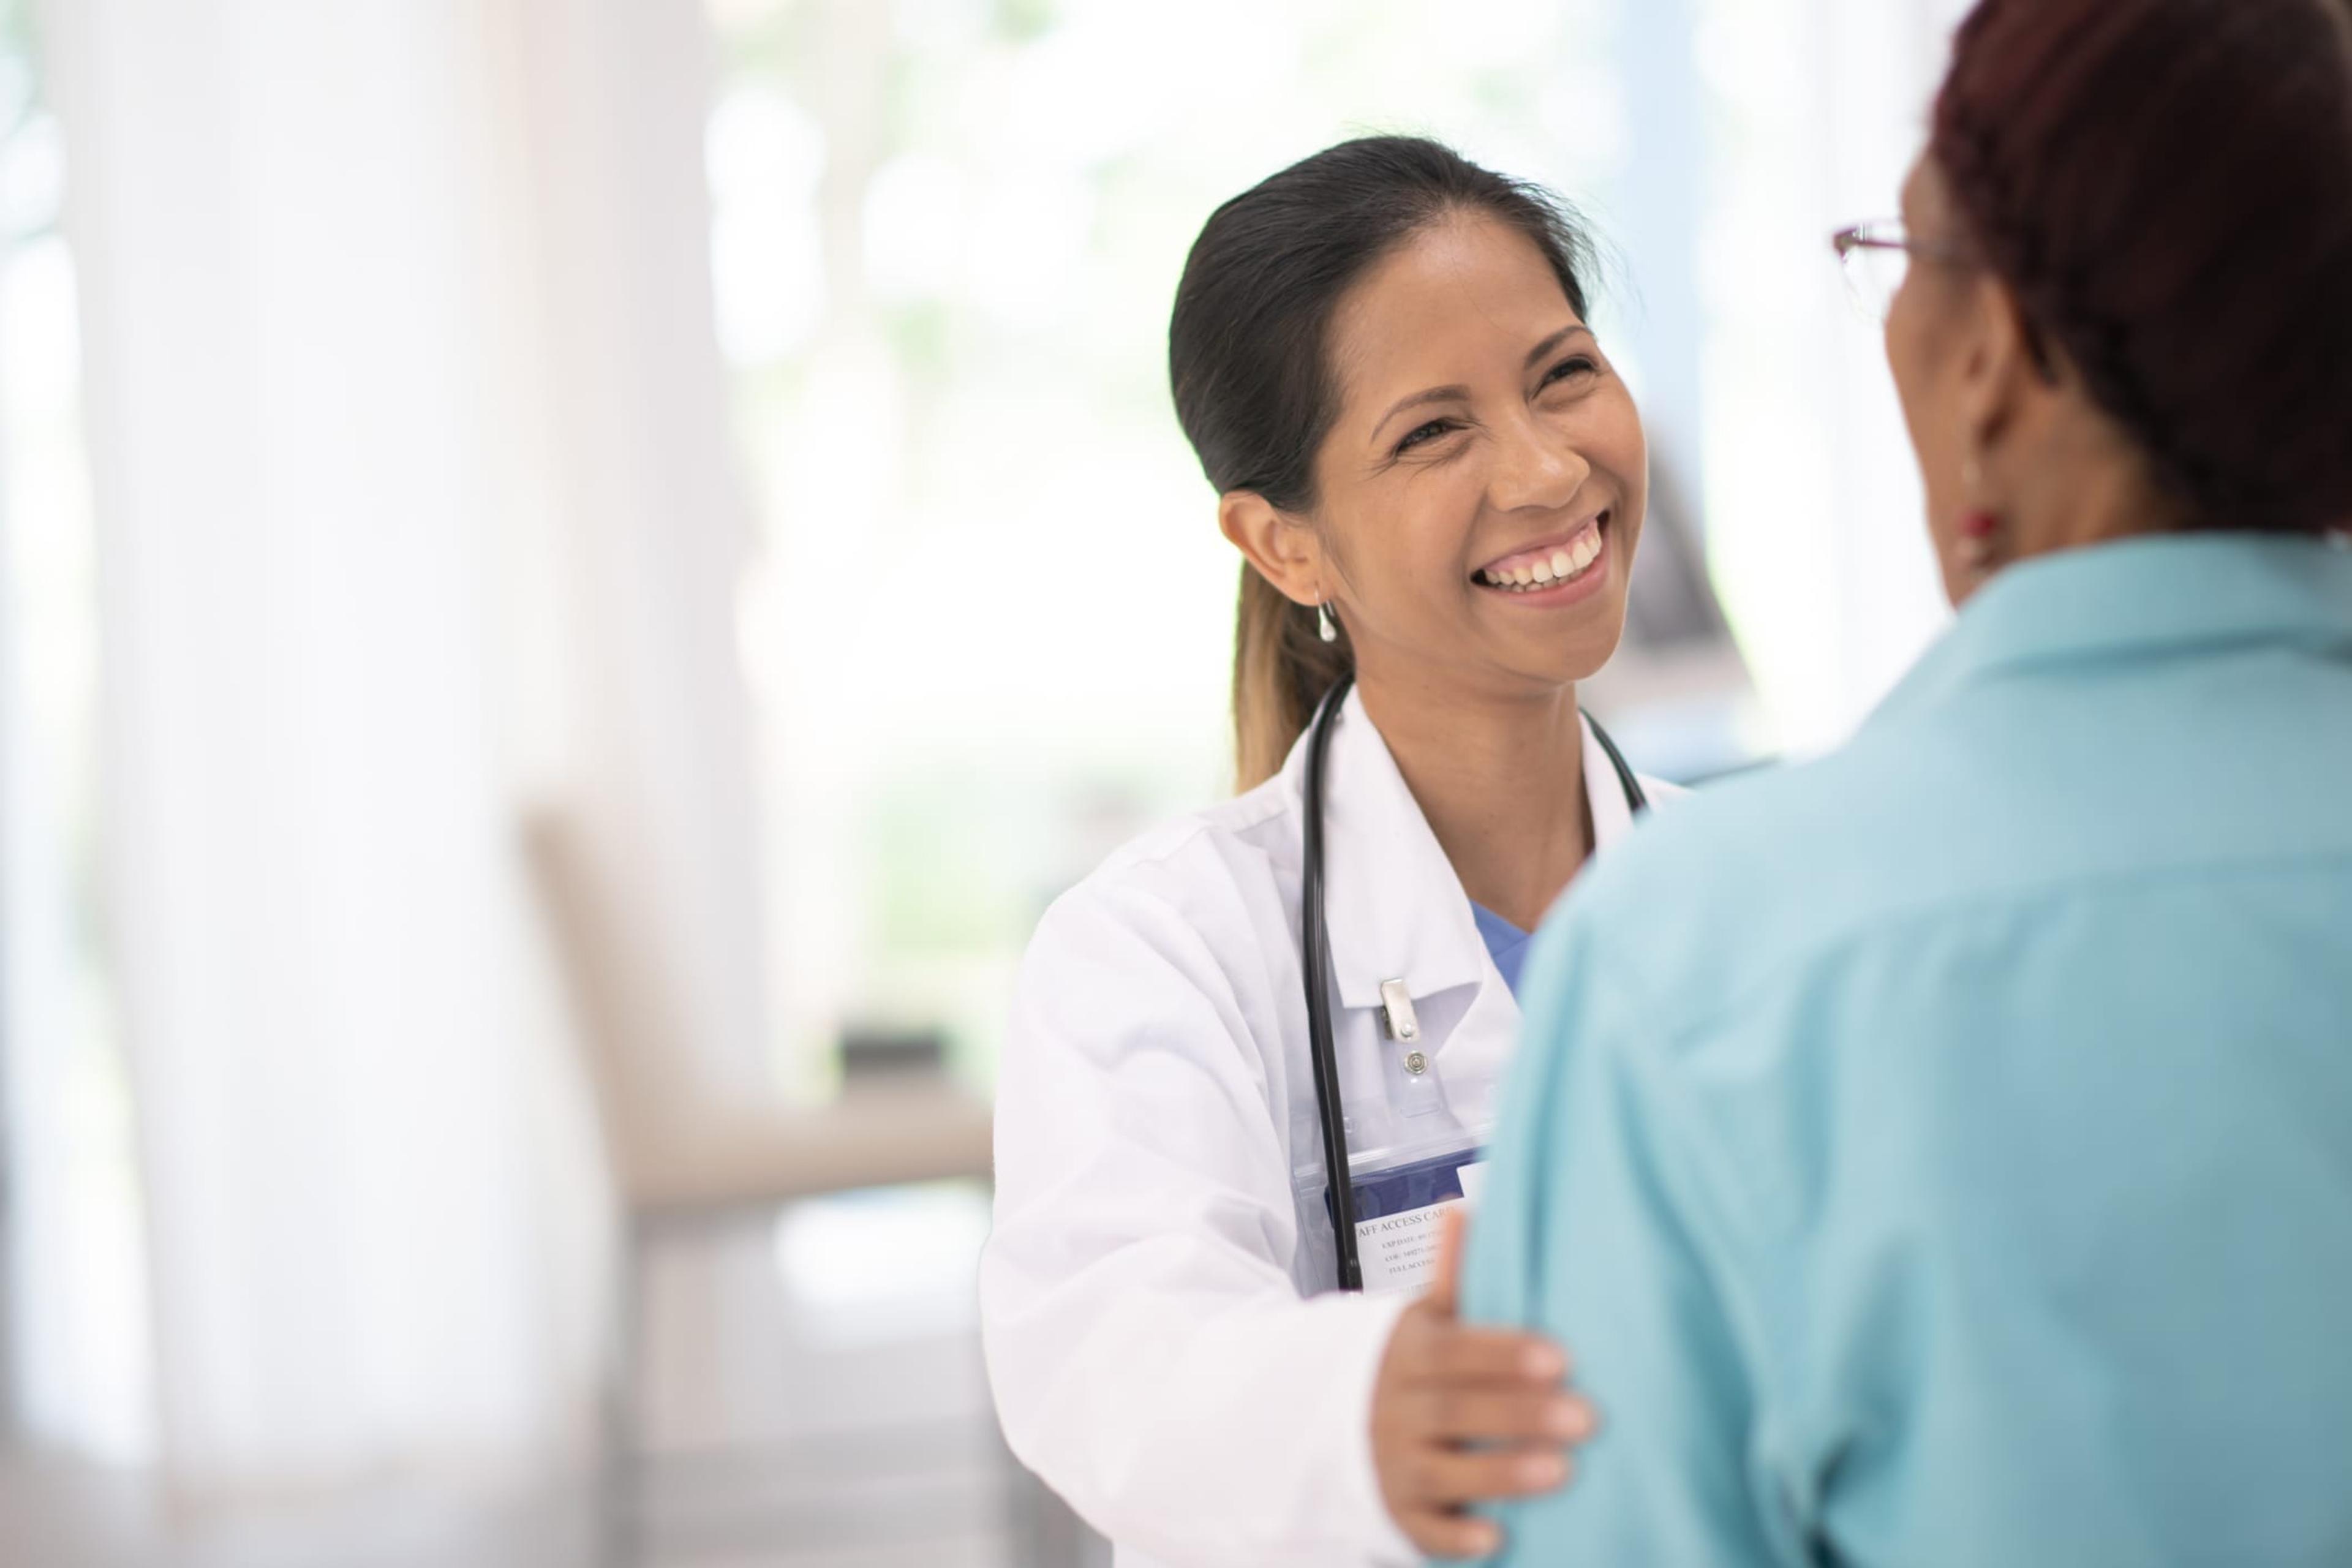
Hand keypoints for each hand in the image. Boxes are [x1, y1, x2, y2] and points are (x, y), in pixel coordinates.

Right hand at [1369, 1205, 1594, 1559]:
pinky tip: (1498, 1538)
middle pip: (1454, 1410)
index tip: (1559, 1358)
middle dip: (1519, 1415)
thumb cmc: (1401, 1368)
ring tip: (1562, 1471)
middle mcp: (1394, 1408)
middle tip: (1586, 1418)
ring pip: (1441, 1470)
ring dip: (1500, 1473)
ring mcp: (1390, 1463)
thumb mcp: (1418, 1321)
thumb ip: (1449, 1277)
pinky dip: (1456, 1536)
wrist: (1322, 1421)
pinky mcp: (1395, 1512)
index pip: (1454, 1352)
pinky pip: (1422, 1529)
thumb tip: (1460, 1211)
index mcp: (1406, 1354)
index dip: (1503, 1354)